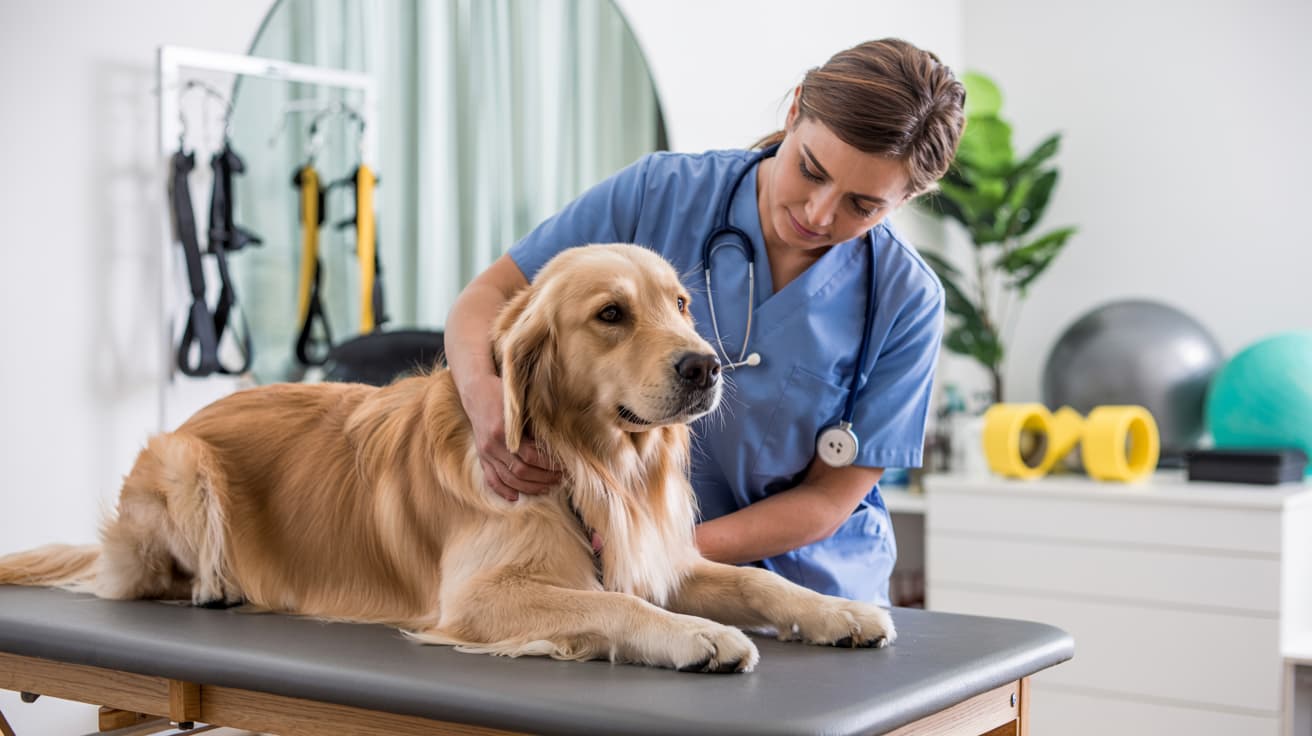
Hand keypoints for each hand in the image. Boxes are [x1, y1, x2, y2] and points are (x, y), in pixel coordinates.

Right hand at [465, 373, 561, 501]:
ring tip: (547, 487)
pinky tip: (516, 497)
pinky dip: (503, 490)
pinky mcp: (481, 457)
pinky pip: (491, 479)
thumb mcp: (519, 405)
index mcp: (503, 431)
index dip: (549, 464)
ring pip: (508, 479)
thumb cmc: (503, 394)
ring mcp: (485, 453)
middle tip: (560, 478)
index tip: (563, 465)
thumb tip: (557, 443)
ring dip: (530, 487)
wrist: (476, 391)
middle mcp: (492, 445)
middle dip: (544, 478)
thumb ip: (533, 424)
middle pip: (521, 472)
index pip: (531, 456)